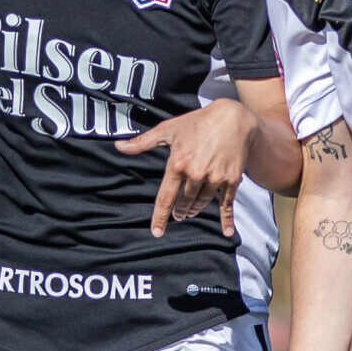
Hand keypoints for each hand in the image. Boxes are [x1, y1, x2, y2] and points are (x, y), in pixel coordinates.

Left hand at [116, 99, 258, 236]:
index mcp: (178, 164)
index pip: (165, 197)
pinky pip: (227, 203)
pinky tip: (226, 232)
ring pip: (201, 202)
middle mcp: (196, 173)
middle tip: (178, 214)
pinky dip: (227, 219)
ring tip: (191, 211)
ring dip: (195, 209)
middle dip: (180, 210)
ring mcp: (215, 178)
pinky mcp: (231, 179)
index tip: (157, 231)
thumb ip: (143, 142)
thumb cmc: (198, 122)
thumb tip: (119, 146)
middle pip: (184, 202)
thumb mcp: (168, 129)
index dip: (160, 217)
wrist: (232, 118)